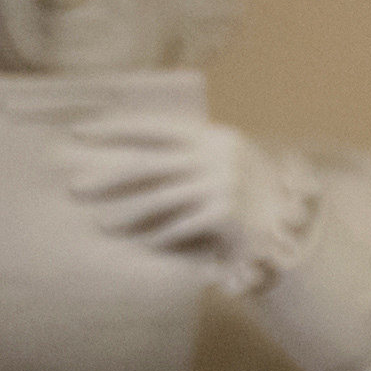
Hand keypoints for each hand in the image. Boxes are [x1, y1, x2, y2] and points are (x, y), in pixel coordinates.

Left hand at [55, 109, 290, 274]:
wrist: (294, 221)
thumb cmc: (248, 189)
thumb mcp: (223, 159)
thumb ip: (187, 152)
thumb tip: (128, 152)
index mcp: (213, 136)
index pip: (155, 127)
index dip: (115, 129)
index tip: (79, 133)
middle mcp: (218, 157)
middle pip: (148, 165)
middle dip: (108, 177)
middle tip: (76, 188)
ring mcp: (223, 185)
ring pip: (160, 199)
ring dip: (127, 214)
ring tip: (103, 224)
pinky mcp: (226, 215)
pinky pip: (181, 226)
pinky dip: (162, 236)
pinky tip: (146, 242)